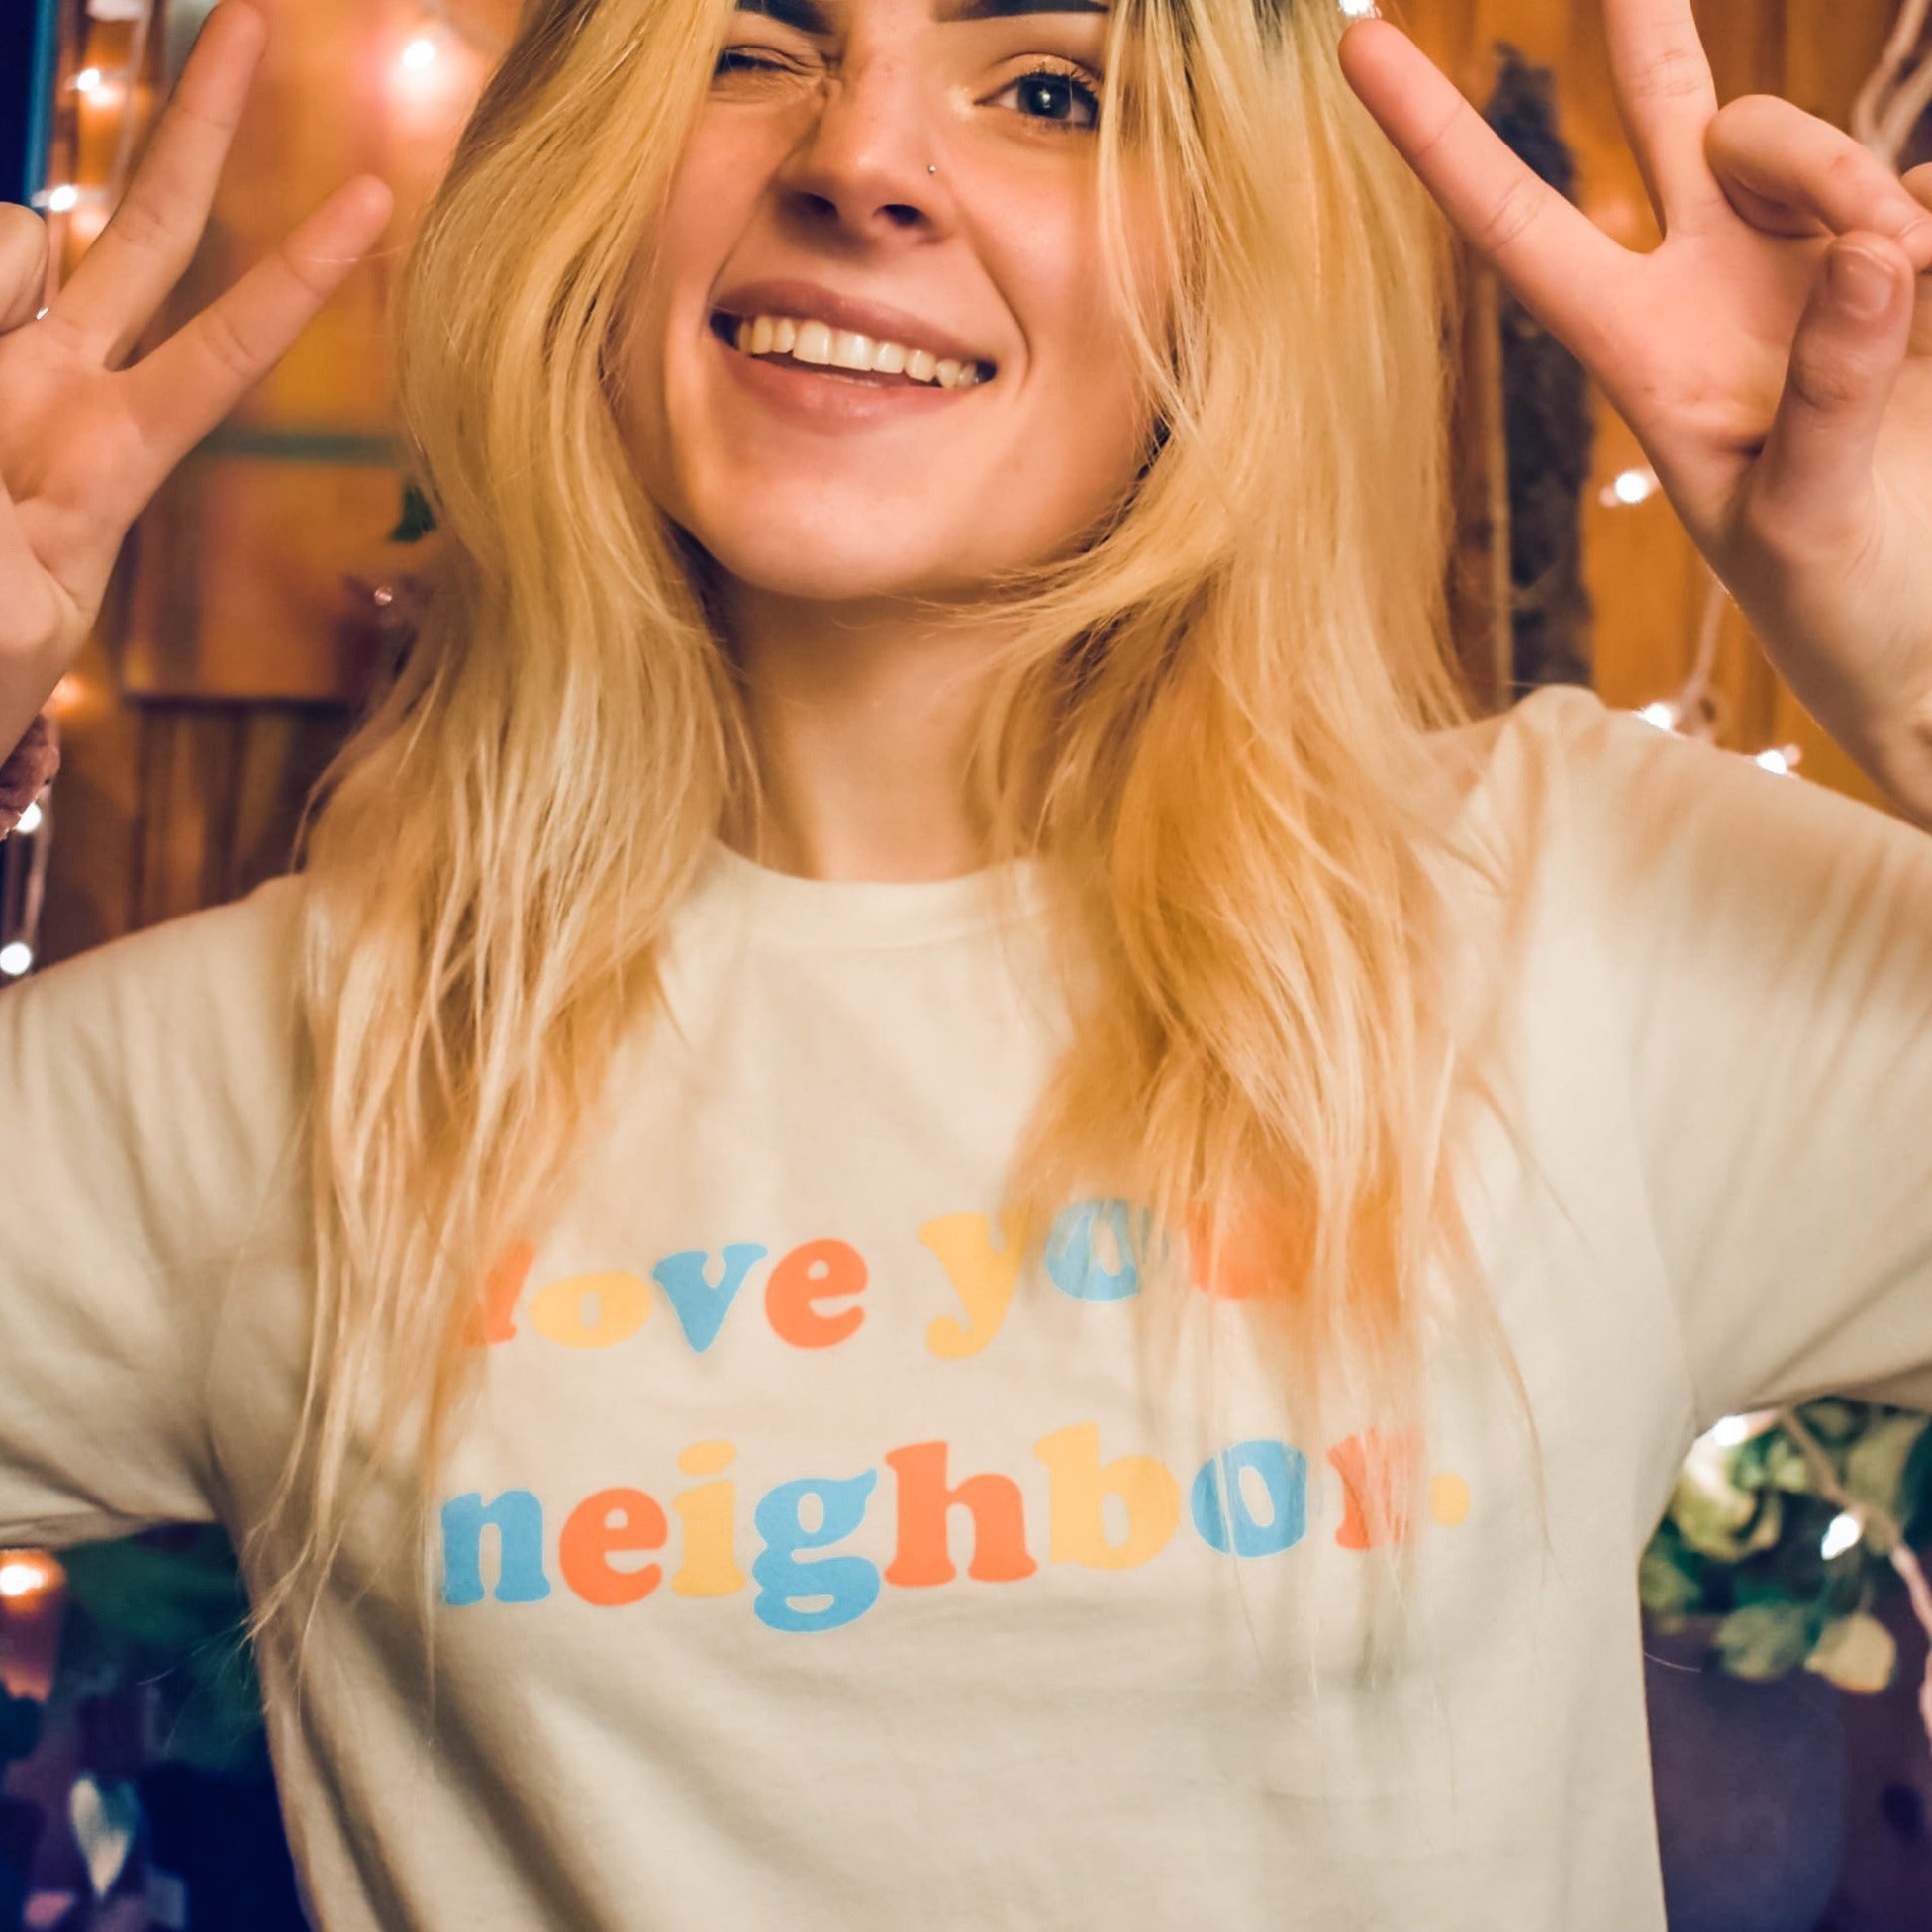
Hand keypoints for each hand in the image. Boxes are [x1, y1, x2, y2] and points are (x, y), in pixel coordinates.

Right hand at [0, 0, 392, 752]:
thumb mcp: (17, 624)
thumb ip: (13, 535)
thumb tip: (5, 402)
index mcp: (116, 457)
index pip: (228, 344)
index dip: (297, 273)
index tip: (377, 200)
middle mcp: (61, 382)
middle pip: (144, 230)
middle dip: (198, 129)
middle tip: (255, 22)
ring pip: (10, 231)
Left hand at [1340, 1, 1931, 823]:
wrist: (1925, 635)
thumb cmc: (1836, 602)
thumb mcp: (1802, 516)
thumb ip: (1827, 391)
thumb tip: (1874, 249)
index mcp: (1640, 356)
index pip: (1519, 229)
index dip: (1440, 139)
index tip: (1354, 42)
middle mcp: (1713, 292)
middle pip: (1676, 122)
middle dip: (1654, 34)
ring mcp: (1814, 270)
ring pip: (1812, 144)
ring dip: (1852, 182)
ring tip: (1911, 278)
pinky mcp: (1906, 267)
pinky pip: (1921, 194)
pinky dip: (1927, 220)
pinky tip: (1930, 292)